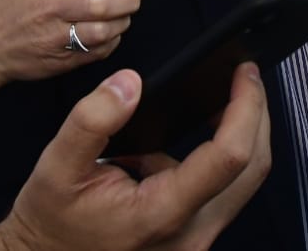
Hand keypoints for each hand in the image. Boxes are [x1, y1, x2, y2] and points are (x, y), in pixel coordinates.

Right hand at [0, 0, 158, 85]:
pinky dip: (112, 39)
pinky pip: (102, 50)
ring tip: (118, 12)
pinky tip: (104, 31)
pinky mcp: (65, 62)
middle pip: (105, 2)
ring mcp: (59, 37)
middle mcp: (54, 8)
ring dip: (123, 19)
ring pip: (108, 28)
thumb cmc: (16, 5)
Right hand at [0, 63, 270, 250]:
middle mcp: (190, 235)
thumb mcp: (57, 164)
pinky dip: (219, 160)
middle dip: (256, 116)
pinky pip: (224, 194)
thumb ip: (93, 120)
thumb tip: (130, 82)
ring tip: (221, 99)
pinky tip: (186, 140)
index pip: (228, 158)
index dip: (246, 109)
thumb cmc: (51, 222)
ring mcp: (195, 241)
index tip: (246, 73)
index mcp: (161, 213)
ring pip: (243, 184)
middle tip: (245, 77)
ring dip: (240, 137)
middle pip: (251, 170)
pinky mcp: (193, 238)